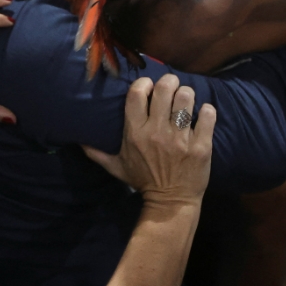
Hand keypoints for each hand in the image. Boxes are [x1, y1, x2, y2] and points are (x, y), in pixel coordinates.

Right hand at [83, 74, 215, 207]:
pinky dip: (206, 111)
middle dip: (169, 82)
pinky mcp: (201, 146)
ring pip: (186, 98)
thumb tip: (77, 140)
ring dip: (187, 94)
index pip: (137, 94)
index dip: (144, 83)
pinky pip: (207, 115)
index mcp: (135, 133)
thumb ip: (97, 153)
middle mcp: (157, 132)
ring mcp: (181, 139)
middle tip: (171, 86)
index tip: (148, 87)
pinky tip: (202, 113)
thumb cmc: (143, 181)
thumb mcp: (116, 167)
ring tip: (186, 99)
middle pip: (164, 89)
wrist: (170, 203)